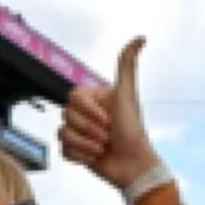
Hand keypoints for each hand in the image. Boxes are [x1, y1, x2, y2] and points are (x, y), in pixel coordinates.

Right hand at [59, 37, 159, 189]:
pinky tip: (96, 158)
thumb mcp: (127, 95)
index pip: (73, 98)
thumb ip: (127, 66)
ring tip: (104, 148)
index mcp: (94, 99)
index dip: (91, 113)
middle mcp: (86, 114)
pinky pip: (63, 150)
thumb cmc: (133, 132)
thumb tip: (142, 37)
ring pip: (63, 133)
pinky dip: (81, 156)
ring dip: (86, 144)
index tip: (111, 121)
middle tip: (109, 137)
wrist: (135, 167)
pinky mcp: (76, 152)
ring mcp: (80, 133)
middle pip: (66, 115)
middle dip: (91, 129)